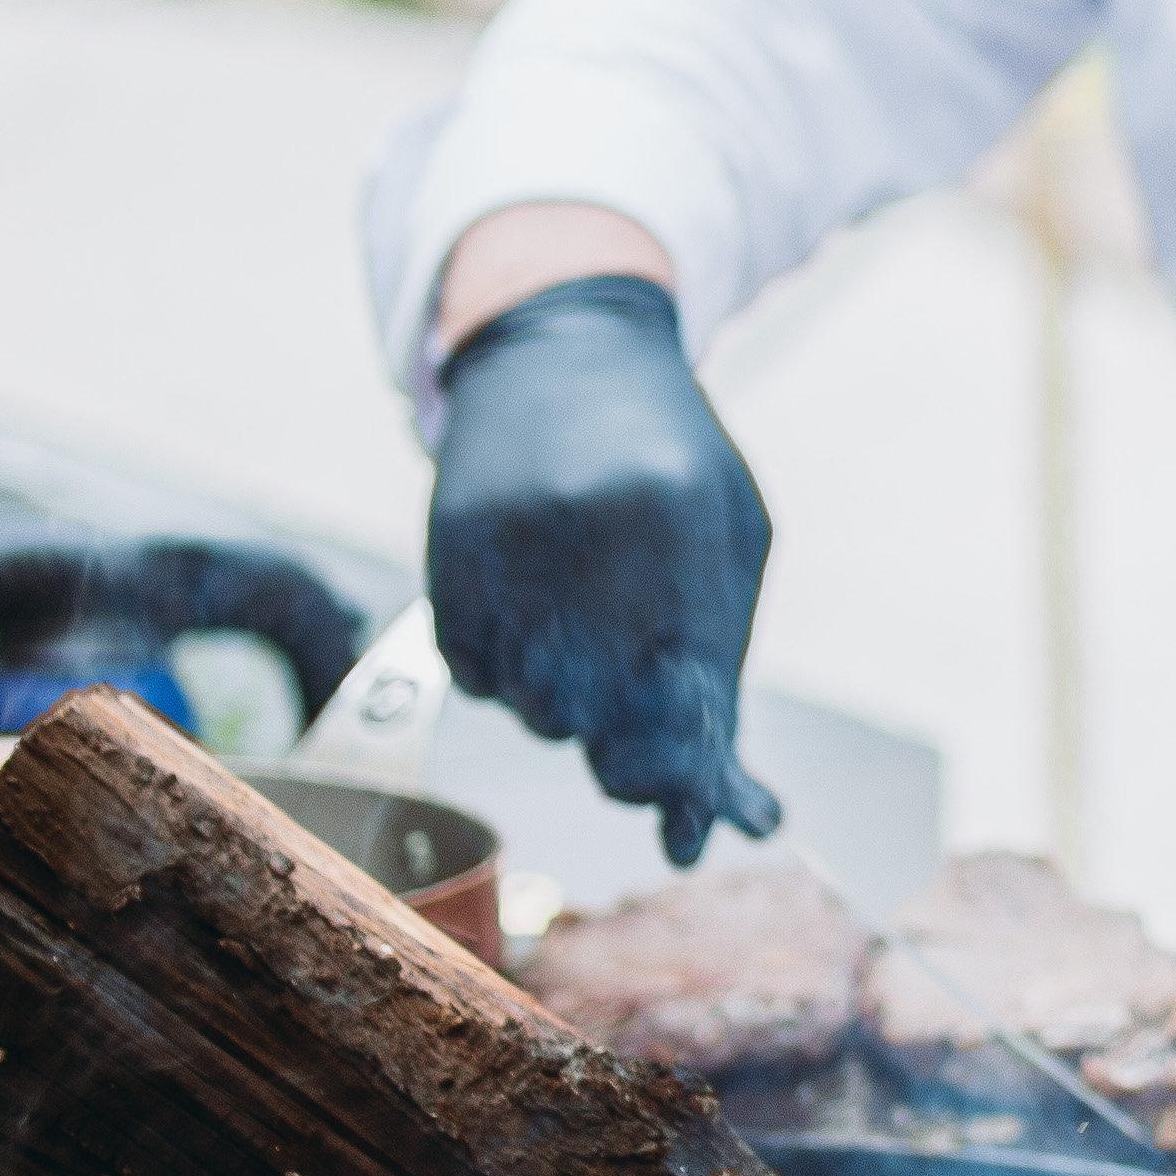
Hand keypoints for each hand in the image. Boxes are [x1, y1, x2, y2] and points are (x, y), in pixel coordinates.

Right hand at [423, 274, 783, 864]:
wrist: (563, 347)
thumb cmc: (673, 460)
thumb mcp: (731, 539)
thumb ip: (726, 677)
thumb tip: (732, 821)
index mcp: (674, 514)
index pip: (680, 695)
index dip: (690, 781)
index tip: (700, 827)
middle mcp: (578, 527)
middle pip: (595, 722)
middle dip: (631, 761)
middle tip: (647, 753)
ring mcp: (500, 541)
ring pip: (533, 708)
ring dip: (572, 707)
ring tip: (596, 631)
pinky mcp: (443, 554)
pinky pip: (476, 675)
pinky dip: (514, 673)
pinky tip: (543, 614)